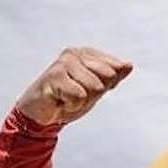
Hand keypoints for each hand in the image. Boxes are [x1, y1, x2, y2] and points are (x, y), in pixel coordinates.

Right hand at [15, 47, 132, 126]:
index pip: (117, 69)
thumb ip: (114, 76)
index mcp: (88, 53)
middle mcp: (76, 53)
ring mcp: (64, 63)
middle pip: (108, 76)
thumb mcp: (96, 89)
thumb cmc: (67, 98)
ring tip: (66, 98)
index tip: (89, 89)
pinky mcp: (54, 76)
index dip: (107, 85)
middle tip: (76, 95)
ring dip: (82, 100)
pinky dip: (72, 105)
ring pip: (95, 87)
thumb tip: (128, 65)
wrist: (39, 115)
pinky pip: (79, 96)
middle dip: (95, 93)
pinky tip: (59, 101)